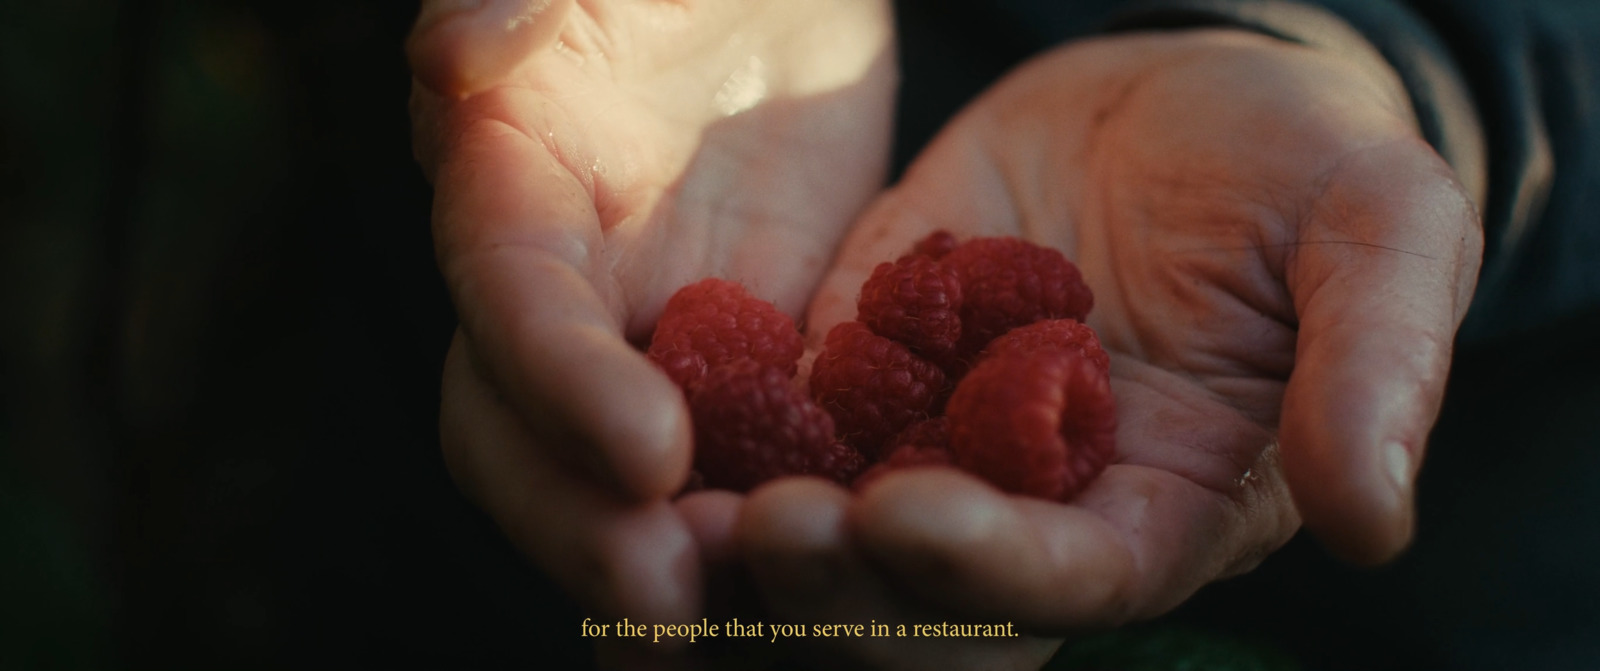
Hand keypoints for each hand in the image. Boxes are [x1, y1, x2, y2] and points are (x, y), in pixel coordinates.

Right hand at [409, 0, 895, 638]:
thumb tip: (460, 57)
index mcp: (508, 189)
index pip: (508, 303)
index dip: (559, 384)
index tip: (651, 451)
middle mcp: (562, 292)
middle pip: (524, 438)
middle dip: (582, 524)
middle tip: (674, 595)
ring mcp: (650, 340)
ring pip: (620, 483)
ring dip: (672, 555)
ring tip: (746, 619)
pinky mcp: (746, 366)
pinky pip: (740, 463)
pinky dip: (768, 524)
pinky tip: (837, 576)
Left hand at [739, 27, 1482, 665]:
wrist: (1186, 95)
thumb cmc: (1302, 169)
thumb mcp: (1378, 236)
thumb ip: (1377, 367)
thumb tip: (1377, 518)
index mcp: (1160, 506)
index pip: (1073, 582)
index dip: (990, 568)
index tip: (901, 515)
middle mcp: (1038, 503)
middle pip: (930, 599)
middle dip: (843, 585)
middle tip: (756, 529)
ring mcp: (937, 439)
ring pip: (836, 539)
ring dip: (759, 549)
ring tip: (674, 514)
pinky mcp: (862, 366)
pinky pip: (784, 426)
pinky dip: (722, 447)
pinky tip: (653, 431)